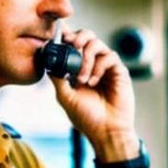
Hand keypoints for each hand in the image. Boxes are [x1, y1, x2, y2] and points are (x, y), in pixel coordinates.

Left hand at [50, 27, 135, 149]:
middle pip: (87, 36)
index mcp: (79, 68)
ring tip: (82, 79)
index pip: (74, 44)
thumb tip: (47, 60)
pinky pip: (109, 56)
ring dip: (86, 58)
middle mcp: (93, 64)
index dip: (67, 35)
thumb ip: (57, 77)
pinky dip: (98, 67)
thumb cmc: (87, 117)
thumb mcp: (65, 96)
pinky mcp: (119, 71)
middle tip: (71, 46)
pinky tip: (93, 82)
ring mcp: (107, 66)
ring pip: (97, 43)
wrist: (106, 131)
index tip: (59, 36)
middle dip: (78, 37)